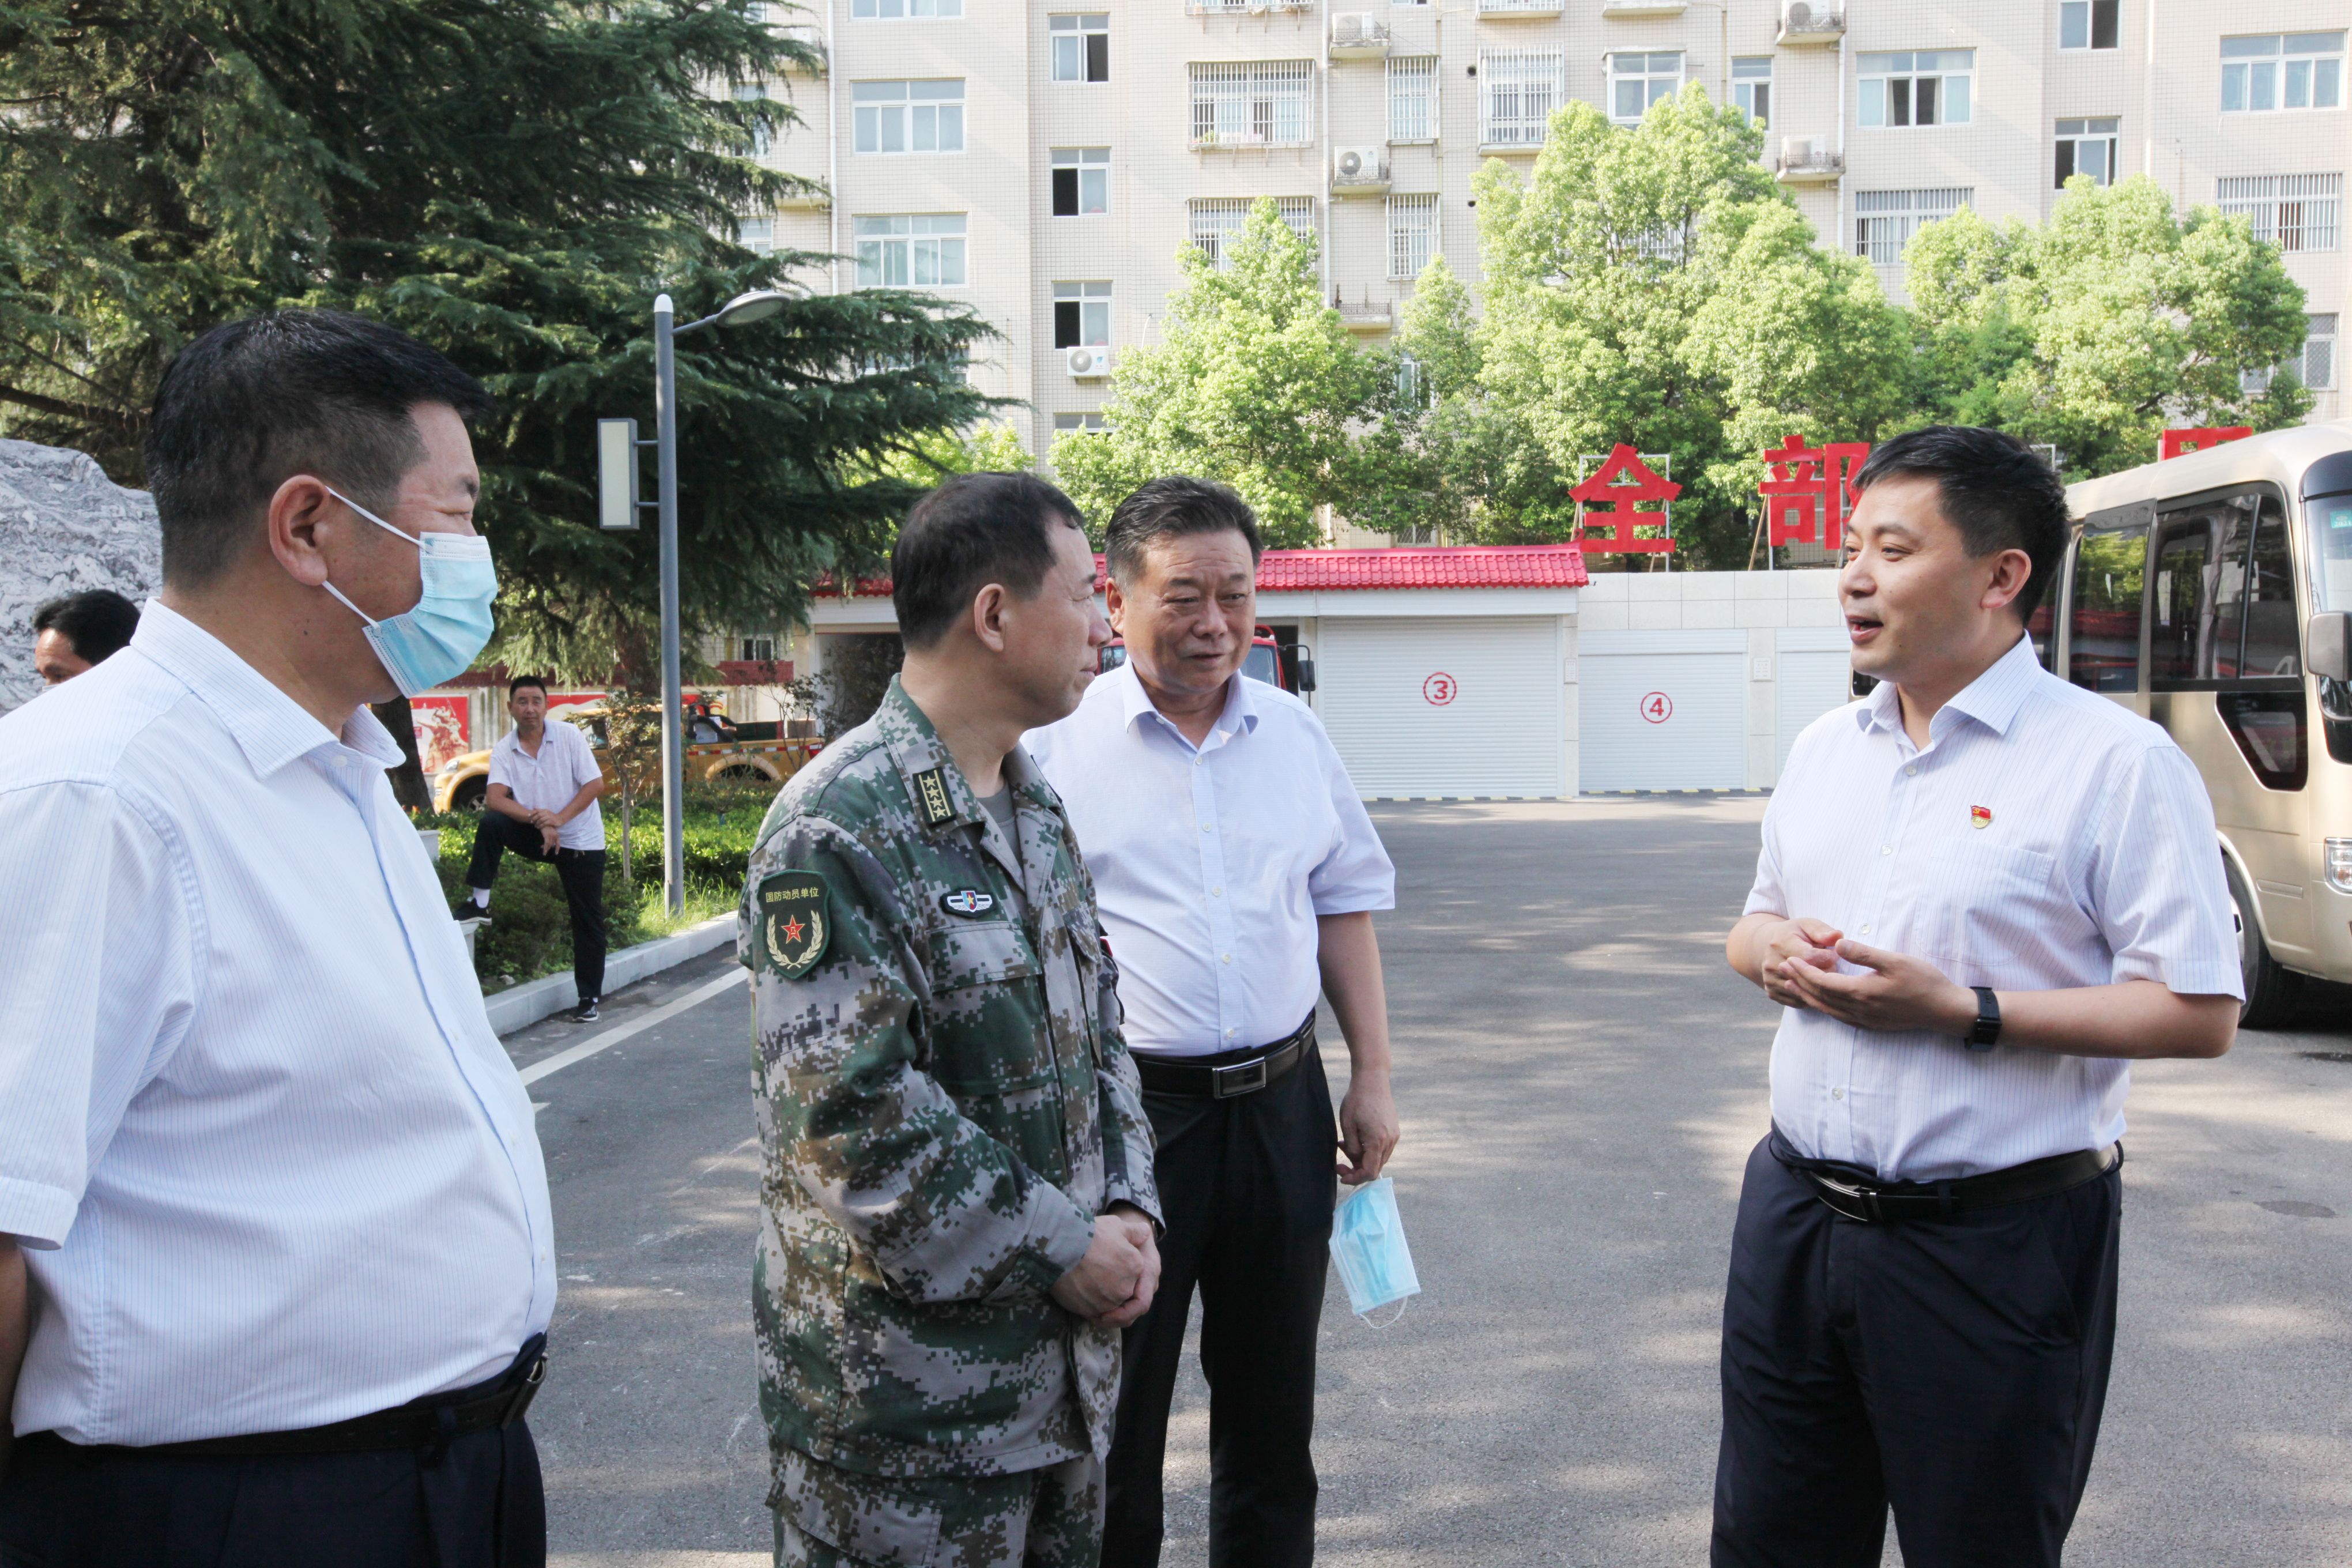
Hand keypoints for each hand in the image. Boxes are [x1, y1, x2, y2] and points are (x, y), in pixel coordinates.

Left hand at [529, 808, 558, 828]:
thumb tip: (534, 808)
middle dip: (534, 819)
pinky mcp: (551, 821)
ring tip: (535, 826)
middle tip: (531, 822)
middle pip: (538, 815)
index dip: (532, 813)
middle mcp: (547, 813)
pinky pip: (544, 824)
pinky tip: (539, 827)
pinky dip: (540, 826)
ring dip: (537, 823)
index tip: (528, 816)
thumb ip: (541, 810)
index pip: (537, 810)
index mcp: (545, 810)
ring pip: (541, 820)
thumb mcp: (547, 812)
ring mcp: (549, 817)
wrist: (560, 819)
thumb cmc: (552, 816)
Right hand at [538, 823, 559, 855]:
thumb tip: (549, 844)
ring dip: (546, 849)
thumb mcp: (549, 832)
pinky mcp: (547, 835)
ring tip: (544, 853)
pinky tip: (543, 849)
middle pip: (552, 845)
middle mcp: (555, 835)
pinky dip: (545, 847)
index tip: (556, 853)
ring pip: (549, 845)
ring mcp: (551, 835)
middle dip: (548, 849)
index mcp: (556, 834)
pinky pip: (546, 843)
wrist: (542, 820)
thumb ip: (549, 837)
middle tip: (545, 852)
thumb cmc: (545, 826)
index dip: (557, 848)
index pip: (558, 843)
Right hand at [1051, 1206, 1156, 1326]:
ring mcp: (1109, 1302)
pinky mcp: (1092, 1311)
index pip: (1134, 1271)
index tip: (1105, 1259)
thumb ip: (1135, 1232)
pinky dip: (1091, 1307)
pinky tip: (1081, 1294)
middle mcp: (1125, 1287)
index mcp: (1136, 1267)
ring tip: (1086, 1283)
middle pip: (1123, 1289)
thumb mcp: (1116, 1226)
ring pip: (1110, 1304)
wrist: (1062, 1249)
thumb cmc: (1090, 1235)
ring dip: (1102, 1297)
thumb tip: (1146, 1231)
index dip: (1120, 1265)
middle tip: (1095, 1272)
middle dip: (1113, 1283)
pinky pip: (1096, 1315)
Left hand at [1337, 1070, 1398, 1184]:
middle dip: (1356, 1169)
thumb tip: (1355, 1160)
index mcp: (1377, 1141)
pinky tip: (1356, 1139)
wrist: (1372, 1080)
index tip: (1342, 1176)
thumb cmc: (1357, 1100)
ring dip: (1362, 1159)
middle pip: (1375, 1168)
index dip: (1355, 1179)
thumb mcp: (1347, 1125)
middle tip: (1339, 1162)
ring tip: (1345, 1145)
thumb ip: (1351, 1148)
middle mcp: (1390, 1141)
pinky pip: (1382, 1149)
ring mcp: (1394, 1136)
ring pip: (1378, 1159)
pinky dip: (1369, 1151)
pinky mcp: (1394, 1130)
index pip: (1369, 1172)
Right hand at [1756, 918, 1843, 1010]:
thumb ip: (1823, 931)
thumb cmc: (1792, 935)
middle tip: (1832, 966)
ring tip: (1825, 977)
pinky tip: (1815, 988)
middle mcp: (1772, 963)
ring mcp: (1770, 980)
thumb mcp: (1806, 926)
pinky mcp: (1772, 993)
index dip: (1829, 957)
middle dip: (1826, 973)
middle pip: (1808, 977)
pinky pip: (1798, 1002)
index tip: (1835, 954)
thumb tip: (1838, 937)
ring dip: (1820, 988)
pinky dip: (1810, 997)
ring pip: (1804, 992)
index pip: (1811, 957)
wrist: (1765, 947)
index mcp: (1781, 943)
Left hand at [1782, 938, 1978, 1035]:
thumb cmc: (1924, 981)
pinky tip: (1820, 1002)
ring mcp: (1864, 1020)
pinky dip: (1824, 1008)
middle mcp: (1859, 1010)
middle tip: (1782, 969)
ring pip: (1827, 1009)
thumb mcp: (1896, 961)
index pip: (1823, 982)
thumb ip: (1865, 953)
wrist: (1944, 1011)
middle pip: (1820, 997)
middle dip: (1799, 982)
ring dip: (1808, 997)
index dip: (1804, 971)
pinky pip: (1839, 1017)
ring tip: (1792, 985)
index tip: (1789, 960)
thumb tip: (1837, 943)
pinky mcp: (1871, 1025)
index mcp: (1862, 992)